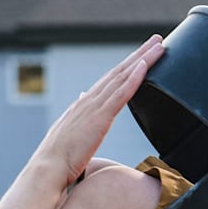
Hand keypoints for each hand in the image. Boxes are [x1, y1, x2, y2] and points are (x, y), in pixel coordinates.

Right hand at [31, 34, 164, 183]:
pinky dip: (133, 78)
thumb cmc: (58, 159)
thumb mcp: (70, 129)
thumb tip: (83, 95)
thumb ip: (79, 111)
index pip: (109, 80)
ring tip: (159, 46)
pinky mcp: (99, 118)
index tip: (142, 53)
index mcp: (84, 105)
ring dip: (142, 59)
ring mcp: (94, 107)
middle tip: (157, 39)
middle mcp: (89, 100)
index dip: (127, 65)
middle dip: (139, 54)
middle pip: (119, 71)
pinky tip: (145, 65)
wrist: (48, 169)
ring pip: (123, 77)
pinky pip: (120, 94)